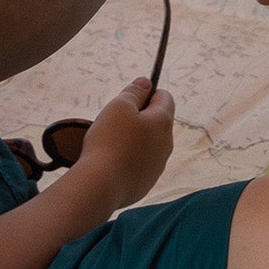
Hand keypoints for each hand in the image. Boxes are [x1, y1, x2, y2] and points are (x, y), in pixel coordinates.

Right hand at [64, 79, 175, 206]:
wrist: (101, 185)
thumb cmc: (109, 141)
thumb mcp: (119, 106)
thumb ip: (134, 92)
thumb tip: (146, 83)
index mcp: (163, 122)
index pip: (165, 97)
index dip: (147, 93)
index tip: (129, 98)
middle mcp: (167, 144)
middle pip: (156, 122)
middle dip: (138, 118)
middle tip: (114, 122)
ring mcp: (158, 166)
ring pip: (148, 144)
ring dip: (133, 140)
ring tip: (110, 144)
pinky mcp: (146, 183)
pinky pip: (139, 164)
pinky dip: (128, 160)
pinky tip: (111, 163)